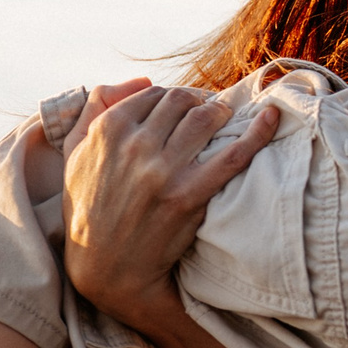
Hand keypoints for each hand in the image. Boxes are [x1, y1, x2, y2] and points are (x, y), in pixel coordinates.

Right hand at [63, 83, 280, 321]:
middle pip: (183, 100)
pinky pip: (234, 154)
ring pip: (207, 117)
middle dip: (200, 100)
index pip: (155, 93)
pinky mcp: (189, 196)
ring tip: (226, 120)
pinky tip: (272, 119)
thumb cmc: (88, 208)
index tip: (185, 107)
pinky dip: (258, 133)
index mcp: (108, 130)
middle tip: (209, 111)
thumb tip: (143, 79)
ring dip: (222, 112)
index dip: (175, 98)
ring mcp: (163, 171)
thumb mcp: (75, 152)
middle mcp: (135, 145)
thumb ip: (97, 105)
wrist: (104, 268)